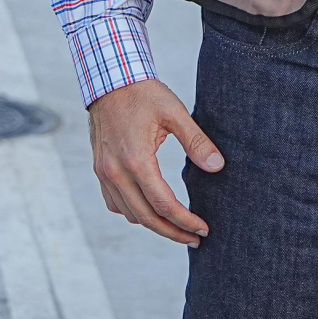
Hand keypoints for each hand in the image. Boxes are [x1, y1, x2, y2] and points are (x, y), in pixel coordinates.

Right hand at [87, 77, 222, 245]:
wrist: (109, 79)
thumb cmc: (143, 93)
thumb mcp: (174, 113)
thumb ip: (197, 141)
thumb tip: (217, 167)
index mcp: (136, 159)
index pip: (164, 204)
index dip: (186, 221)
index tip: (204, 229)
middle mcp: (116, 171)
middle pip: (146, 218)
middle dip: (173, 233)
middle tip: (195, 239)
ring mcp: (104, 172)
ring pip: (129, 214)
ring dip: (153, 224)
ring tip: (176, 226)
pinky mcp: (100, 169)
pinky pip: (114, 203)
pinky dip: (133, 212)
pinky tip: (149, 208)